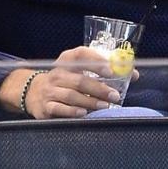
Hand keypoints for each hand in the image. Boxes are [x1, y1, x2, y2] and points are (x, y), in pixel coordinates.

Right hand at [0, 47, 121, 118]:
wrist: (33, 91)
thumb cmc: (65, 80)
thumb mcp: (78, 70)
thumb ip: (102, 71)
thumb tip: (134, 74)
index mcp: (67, 60)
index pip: (81, 55)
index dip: (96, 62)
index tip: (111, 70)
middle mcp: (57, 73)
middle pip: (80, 80)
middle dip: (99, 89)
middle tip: (115, 95)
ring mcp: (50, 90)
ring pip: (72, 96)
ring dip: (90, 102)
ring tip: (105, 106)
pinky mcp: (45, 106)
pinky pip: (59, 108)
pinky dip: (72, 111)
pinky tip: (84, 113)